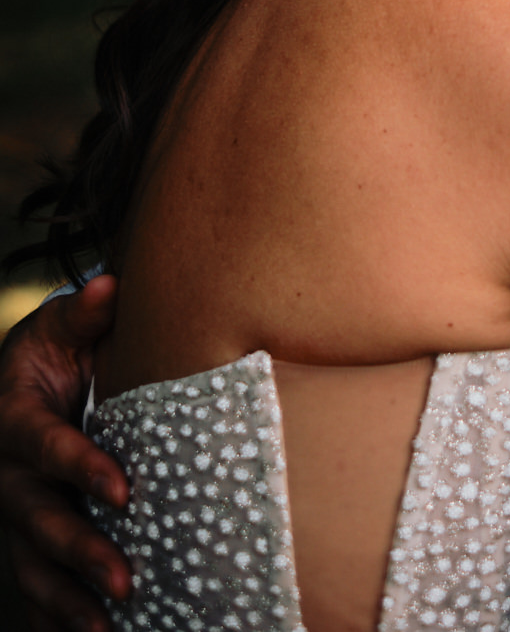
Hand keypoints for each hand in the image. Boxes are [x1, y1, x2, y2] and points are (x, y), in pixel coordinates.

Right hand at [0, 277, 130, 631]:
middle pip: (37, 519)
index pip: (47, 447)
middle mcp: (6, 475)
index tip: (123, 491)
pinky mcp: (25, 539)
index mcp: (15, 418)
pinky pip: (35, 587)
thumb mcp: (62, 326)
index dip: (81, 468)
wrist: (20, 383)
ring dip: (66, 600)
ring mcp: (12, 513)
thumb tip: (112, 285)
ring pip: (31, 564)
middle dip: (79, 550)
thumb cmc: (52, 352)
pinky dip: (56, 617)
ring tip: (106, 630)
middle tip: (124, 577)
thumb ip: (86, 313)